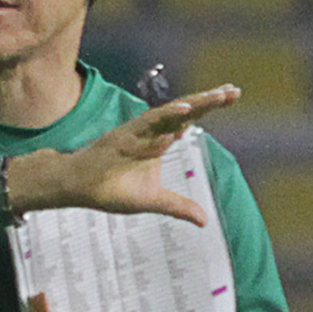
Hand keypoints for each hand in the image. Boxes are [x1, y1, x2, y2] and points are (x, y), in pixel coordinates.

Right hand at [5, 82, 240, 221]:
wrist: (79, 188)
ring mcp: (139, 131)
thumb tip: (204, 220)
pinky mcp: (125, 134)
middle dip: (209, 100)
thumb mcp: (153, 201)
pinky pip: (149, 121)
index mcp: (159, 141)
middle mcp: (152, 131)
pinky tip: (186, 109)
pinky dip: (168, 114)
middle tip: (234, 91)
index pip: (189, 120)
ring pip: (172, 112)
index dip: (208, 107)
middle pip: (185, 111)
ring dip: (195, 103)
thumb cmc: (111, 189)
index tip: (231, 95)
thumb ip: (179, 207)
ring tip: (218, 96)